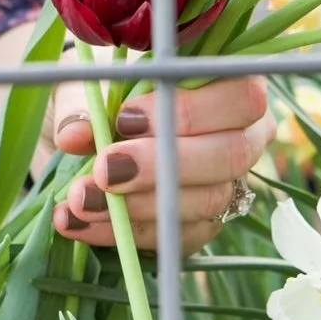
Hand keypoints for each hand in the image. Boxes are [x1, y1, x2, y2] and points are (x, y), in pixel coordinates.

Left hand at [49, 75, 275, 254]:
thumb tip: (76, 135)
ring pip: (208, 200)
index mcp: (231, 83)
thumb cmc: (99, 90)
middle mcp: (244, 134)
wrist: (81, 136)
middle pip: (232, 154)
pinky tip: (78, 223)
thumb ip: (82, 104)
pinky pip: (176, 236)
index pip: (242, 97)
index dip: (191, 111)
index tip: (126, 119)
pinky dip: (123, 232)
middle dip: (164, 165)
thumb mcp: (86, 82)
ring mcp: (227, 184)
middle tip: (106, 169)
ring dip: (139, 204)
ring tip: (81, 200)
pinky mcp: (202, 226)